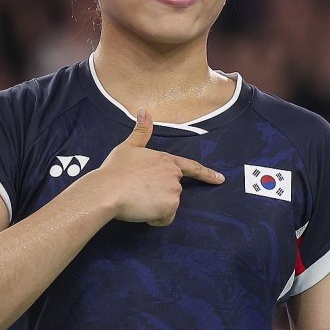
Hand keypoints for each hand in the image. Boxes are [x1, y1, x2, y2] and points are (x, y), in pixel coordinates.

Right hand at [87, 108, 224, 226]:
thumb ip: (141, 131)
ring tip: (137, 200)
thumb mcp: (128, 147)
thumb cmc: (115, 170)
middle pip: (172, 191)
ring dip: (155, 207)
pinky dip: (154, 219)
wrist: (108, 190)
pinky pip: (165, 219)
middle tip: (138, 192)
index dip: (207, 174)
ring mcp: (174, 190)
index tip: (220, 179)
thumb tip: (144, 109)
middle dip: (158, 195)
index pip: (191, 167)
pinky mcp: (170, 206)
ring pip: (169, 206)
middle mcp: (174, 174)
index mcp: (166, 159)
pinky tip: (140, 210)